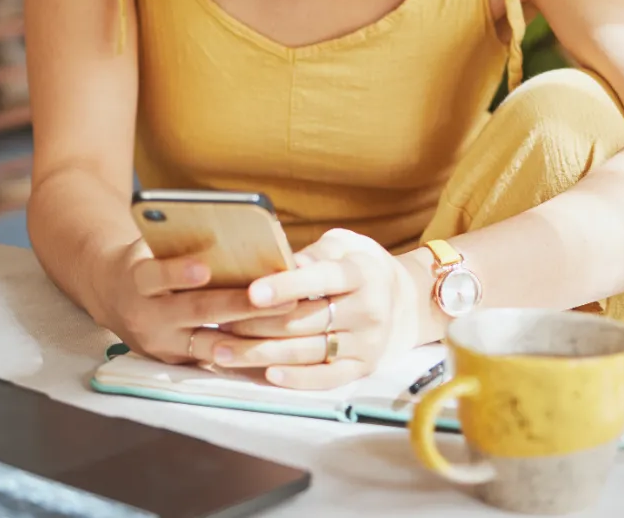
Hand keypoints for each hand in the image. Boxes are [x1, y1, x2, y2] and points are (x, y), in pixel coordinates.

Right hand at [98, 241, 287, 364]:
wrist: (114, 297)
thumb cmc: (147, 259)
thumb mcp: (151, 246)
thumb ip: (179, 241)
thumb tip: (230, 230)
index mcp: (138, 280)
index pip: (156, 275)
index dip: (179, 273)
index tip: (205, 267)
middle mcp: (147, 317)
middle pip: (195, 311)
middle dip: (238, 304)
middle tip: (278, 296)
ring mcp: (162, 345)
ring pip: (210, 345)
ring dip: (250, 335)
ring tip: (285, 319)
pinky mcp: (178, 362)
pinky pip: (215, 360)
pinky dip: (245, 352)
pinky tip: (276, 342)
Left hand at [213, 229, 422, 389]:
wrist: (406, 302)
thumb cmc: (360, 266)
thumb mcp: (344, 245)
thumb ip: (313, 253)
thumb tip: (274, 260)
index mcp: (362, 273)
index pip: (321, 278)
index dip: (286, 286)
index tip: (251, 291)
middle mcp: (369, 310)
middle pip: (304, 320)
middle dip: (257, 323)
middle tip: (218, 322)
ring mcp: (367, 343)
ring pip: (306, 351)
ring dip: (261, 353)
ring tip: (222, 350)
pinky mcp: (362, 368)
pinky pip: (325, 377)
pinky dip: (296, 378)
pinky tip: (265, 373)